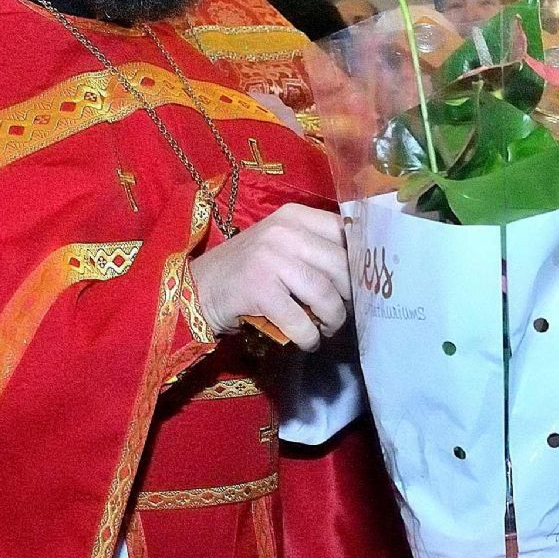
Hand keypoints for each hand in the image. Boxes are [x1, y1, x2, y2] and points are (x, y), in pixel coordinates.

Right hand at [190, 203, 349, 349]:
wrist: (195, 289)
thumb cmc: (245, 270)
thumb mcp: (279, 245)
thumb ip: (314, 248)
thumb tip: (361, 273)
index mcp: (294, 216)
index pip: (345, 233)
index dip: (360, 262)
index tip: (363, 283)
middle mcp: (284, 231)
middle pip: (341, 266)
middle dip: (349, 296)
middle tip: (343, 312)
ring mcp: (270, 258)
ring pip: (325, 294)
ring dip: (332, 319)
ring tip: (327, 329)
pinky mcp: (259, 289)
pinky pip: (300, 320)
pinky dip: (309, 337)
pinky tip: (307, 341)